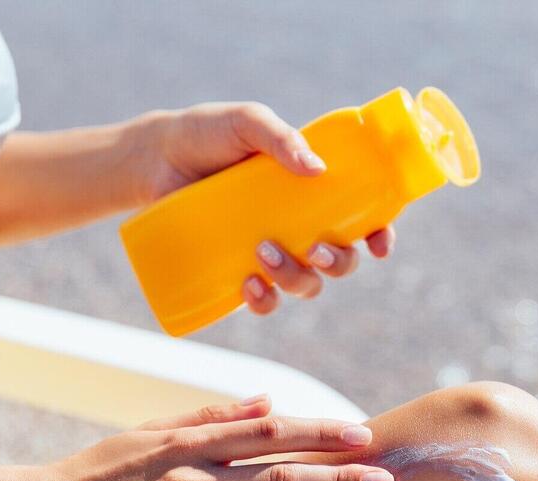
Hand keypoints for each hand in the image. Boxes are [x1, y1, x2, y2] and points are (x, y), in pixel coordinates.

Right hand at [0, 395, 394, 480]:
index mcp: (189, 441)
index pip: (270, 431)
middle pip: (282, 474)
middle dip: (339, 475)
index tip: (361, 432)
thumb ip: (211, 415)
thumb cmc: (95, 470)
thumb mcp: (149, 430)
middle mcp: (194, 479)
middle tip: (387, 477)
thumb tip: (269, 400)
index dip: (320, 432)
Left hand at [141, 102, 396, 315]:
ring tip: (263, 253)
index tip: (379, 242)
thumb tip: (318, 169)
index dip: (380, 234)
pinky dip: (263, 300)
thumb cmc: (208, 133)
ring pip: (305, 284)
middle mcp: (300, 225)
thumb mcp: (246, 122)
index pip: (363, 218)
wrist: (157, 158)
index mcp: (315, 191)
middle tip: (314, 247)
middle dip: (338, 263)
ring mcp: (271, 250)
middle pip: (340, 260)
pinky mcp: (238, 269)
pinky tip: (248, 285)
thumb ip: (280, 137)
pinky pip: (263, 300)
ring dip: (296, 279)